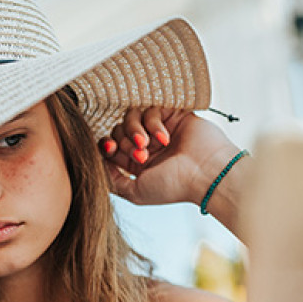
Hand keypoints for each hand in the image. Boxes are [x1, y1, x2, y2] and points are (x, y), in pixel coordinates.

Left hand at [99, 108, 240, 205]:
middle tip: (140, 154)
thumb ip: (112, 182)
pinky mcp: (171, 115)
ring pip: (130, 117)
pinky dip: (153, 123)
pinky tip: (164, 137)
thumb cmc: (174, 186)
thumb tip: (96, 165)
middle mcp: (147, 145)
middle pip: (118, 130)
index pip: (111, 146)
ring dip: (134, 130)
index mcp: (137, 163)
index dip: (106, 146)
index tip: (110, 149)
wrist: (206, 174)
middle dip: (124, 141)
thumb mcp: (135, 192)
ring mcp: (158, 129)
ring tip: (147, 144)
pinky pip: (150, 108)